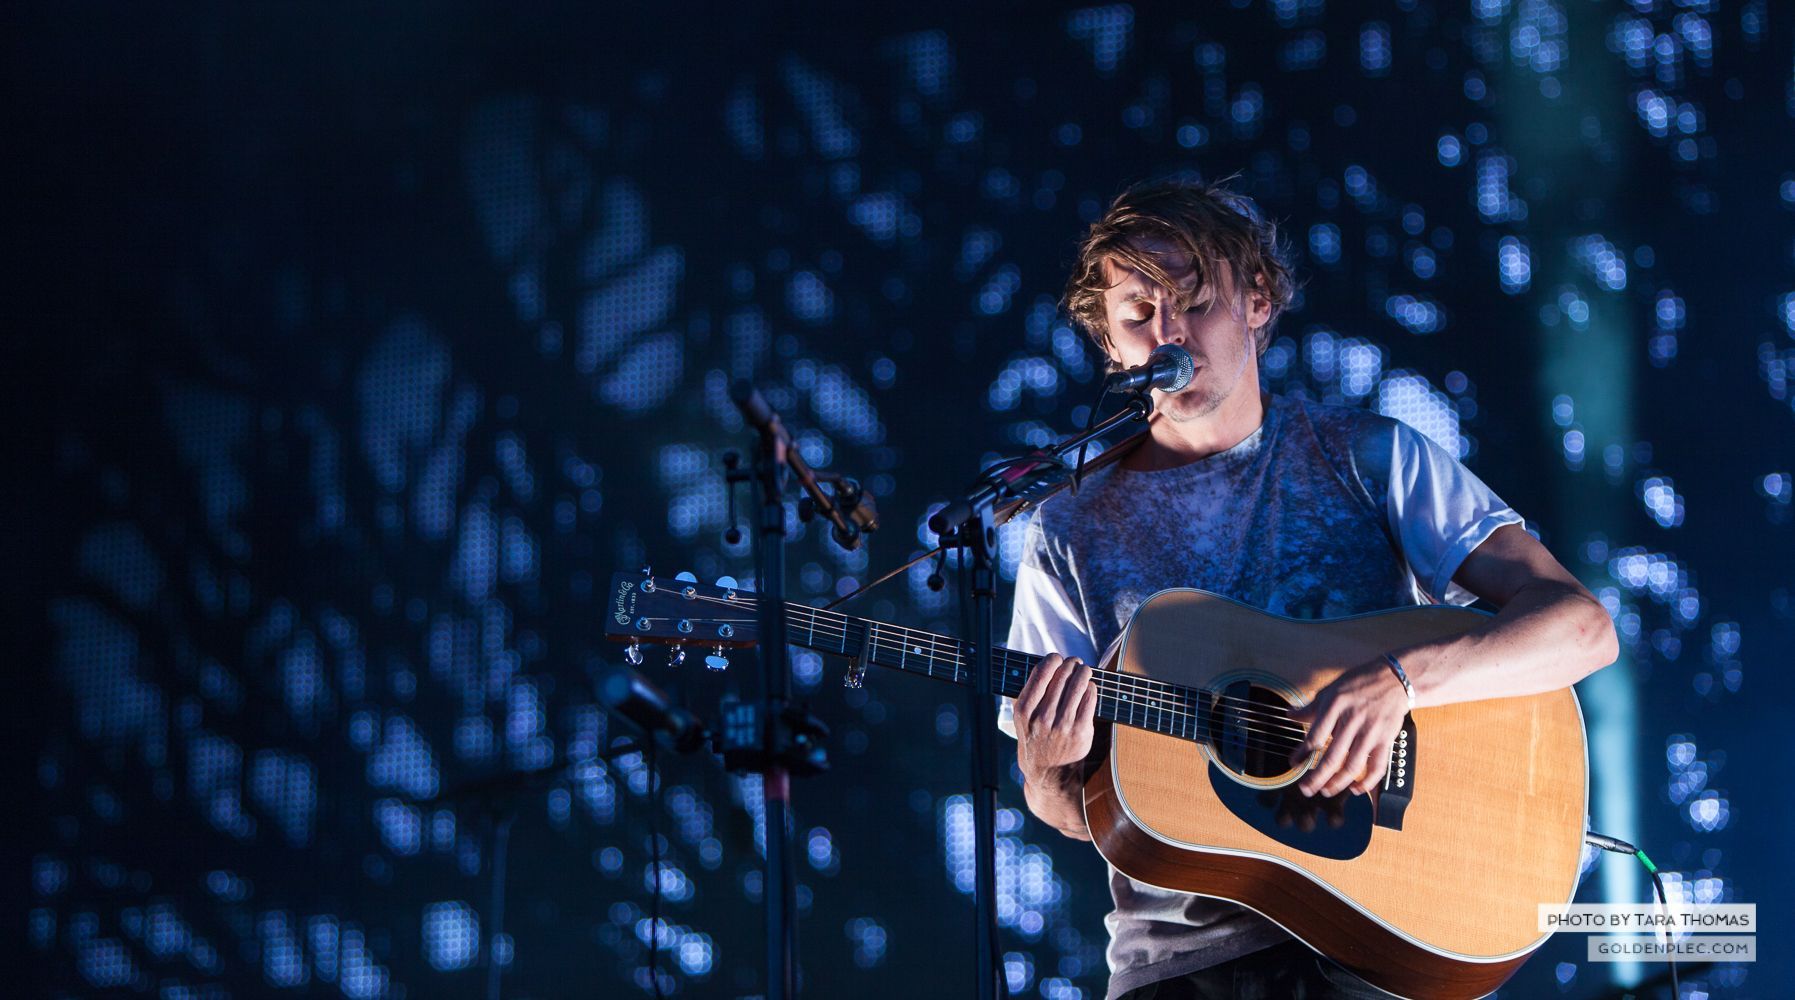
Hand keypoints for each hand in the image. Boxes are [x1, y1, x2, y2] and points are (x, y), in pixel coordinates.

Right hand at [1014, 653, 1097, 779]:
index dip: (1052, 661)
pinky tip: (1089, 687)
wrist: (1048, 775)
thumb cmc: (1035, 741)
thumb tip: (1045, 666)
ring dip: (1083, 672)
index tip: (1057, 658)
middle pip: (1061, 677)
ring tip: (1084, 670)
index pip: (1041, 674)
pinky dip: (1091, 689)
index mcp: (1024, 711)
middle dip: (1070, 664)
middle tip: (1074, 661)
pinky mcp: (1081, 732)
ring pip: (1077, 685)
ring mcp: (1062, 726)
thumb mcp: (1022, 720)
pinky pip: (1089, 700)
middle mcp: (1042, 718)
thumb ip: (1030, 695)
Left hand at [1286, 658, 1410, 797]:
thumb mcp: (1330, 690)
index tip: (1293, 763)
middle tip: (1305, 789)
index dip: (1302, 753)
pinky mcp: (1385, 740)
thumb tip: (1289, 715)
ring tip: (1325, 791)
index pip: (1315, 736)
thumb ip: (1310, 707)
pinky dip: (1367, 782)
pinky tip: (1355, 789)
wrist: (1394, 680)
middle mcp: (1352, 721)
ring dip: (1337, 783)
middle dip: (1317, 777)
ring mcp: (1370, 732)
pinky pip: (1377, 767)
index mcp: (1335, 707)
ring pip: (1352, 766)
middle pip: (1332, 757)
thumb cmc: (1359, 684)